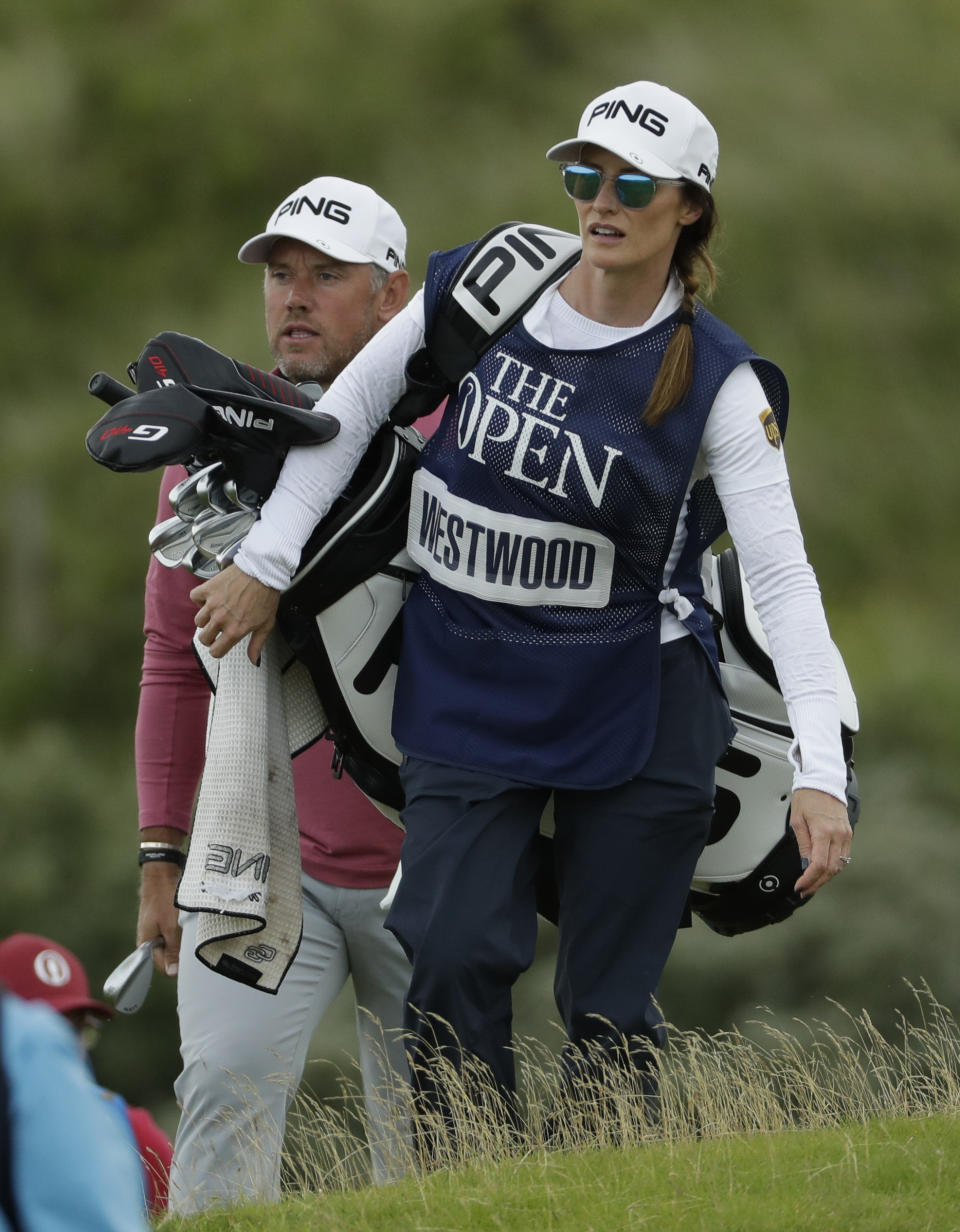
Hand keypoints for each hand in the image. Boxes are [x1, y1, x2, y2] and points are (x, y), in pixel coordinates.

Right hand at [137, 861, 182, 977]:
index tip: (190, 960)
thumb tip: (172, 973)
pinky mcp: (164, 919)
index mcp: (146, 944)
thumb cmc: (164, 899)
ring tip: (190, 929)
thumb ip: (172, 950)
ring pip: (174, 942)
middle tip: (192, 943)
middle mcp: (149, 938)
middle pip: (169, 955)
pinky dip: (183, 929)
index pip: (162, 966)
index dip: (176, 966)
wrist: (161, 872)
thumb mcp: (171, 927)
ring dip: (184, 939)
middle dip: (181, 952)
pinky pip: (175, 931)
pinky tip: (190, 922)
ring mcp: (156, 928)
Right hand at [191, 563, 279, 663]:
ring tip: (216, 612)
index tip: (221, 644)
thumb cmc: (266, 597)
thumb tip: (254, 661)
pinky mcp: (208, 589)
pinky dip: (200, 599)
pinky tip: (210, 598)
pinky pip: (195, 598)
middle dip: (211, 636)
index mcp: (235, 630)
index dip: (218, 649)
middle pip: (204, 638)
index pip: (215, 651)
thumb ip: (257, 644)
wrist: (262, 571)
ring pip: (198, 621)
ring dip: (206, 619)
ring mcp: (212, 604)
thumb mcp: (266, 624)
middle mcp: (221, 619)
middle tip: (218, 629)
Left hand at [790, 786, 852, 895]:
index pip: (819, 864)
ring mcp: (846, 834)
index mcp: (823, 831)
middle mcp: (838, 834)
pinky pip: (844, 856)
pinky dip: (834, 866)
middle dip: (817, 883)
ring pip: (839, 865)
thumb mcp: (797, 820)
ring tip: (813, 883)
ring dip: (826, 877)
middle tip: (804, 890)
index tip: (800, 886)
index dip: (809, 879)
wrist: (823, 781)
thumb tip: (806, 865)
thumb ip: (803, 845)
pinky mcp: (849, 833)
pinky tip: (824, 870)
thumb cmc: (807, 797)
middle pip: (831, 868)